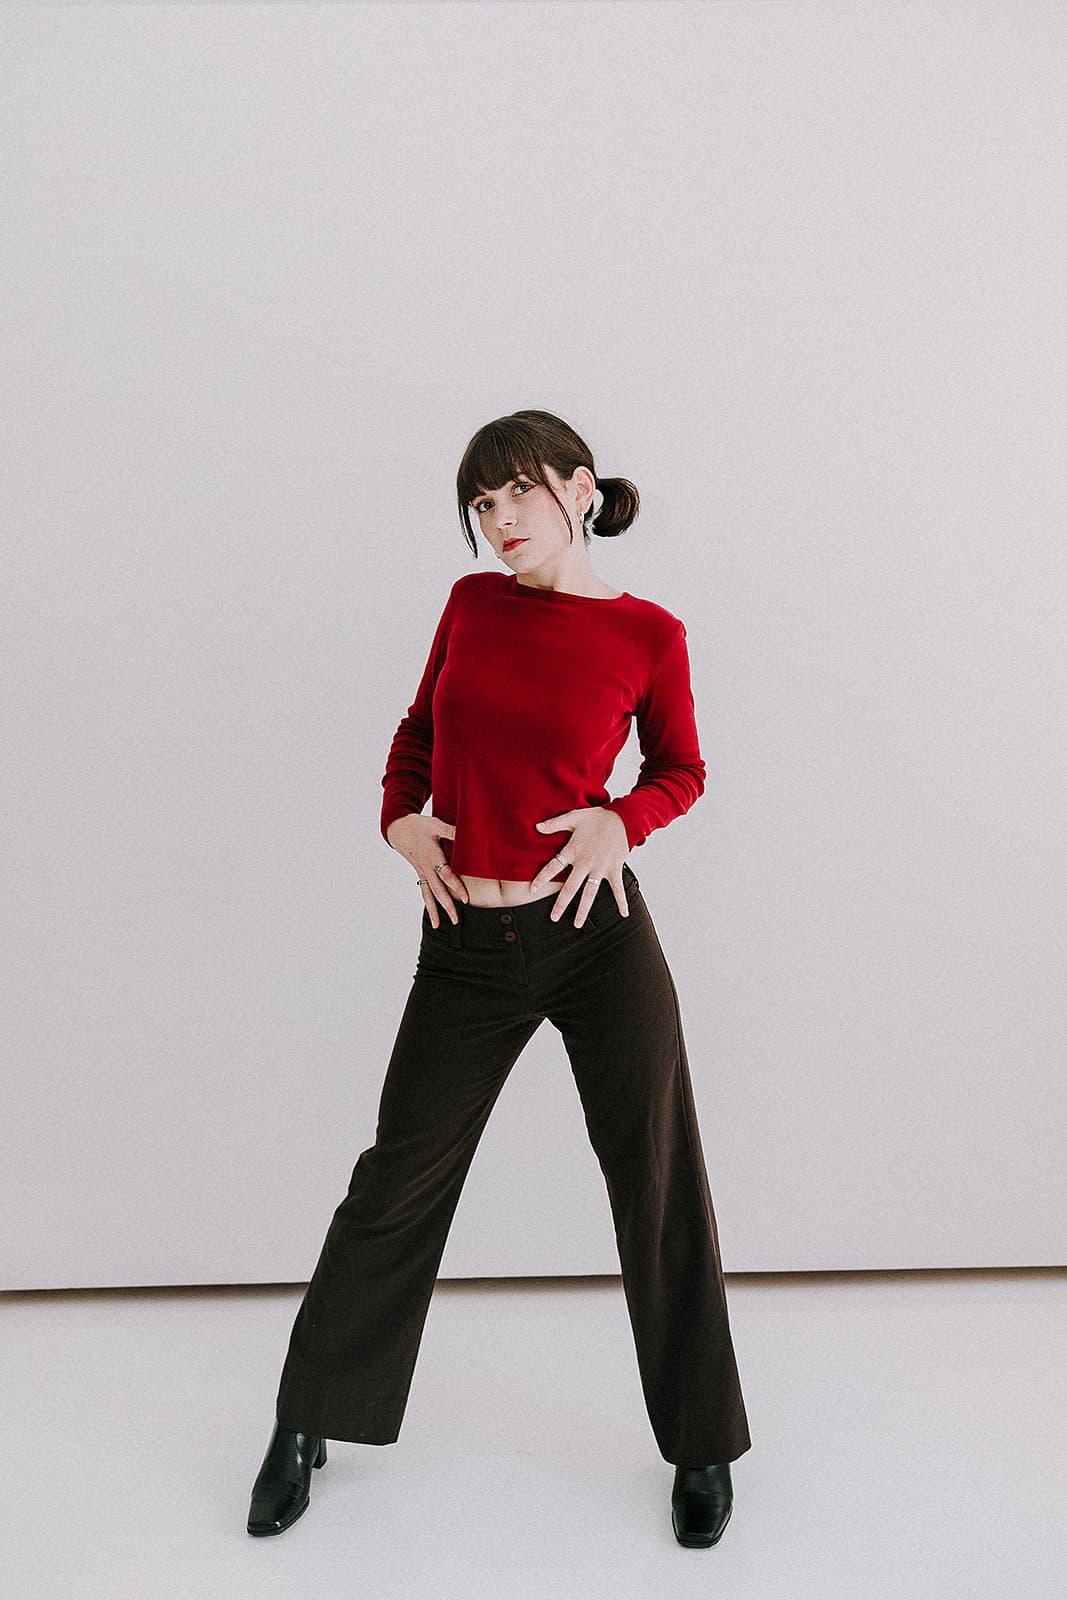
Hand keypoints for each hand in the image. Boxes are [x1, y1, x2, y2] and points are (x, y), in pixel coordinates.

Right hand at [386, 813, 468, 927]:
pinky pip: (424, 891)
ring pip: (428, 895)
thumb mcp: (436, 824)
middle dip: (447, 906)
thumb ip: (452, 831)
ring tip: (438, 926)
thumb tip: (469, 834)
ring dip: (434, 910)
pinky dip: (428, 904)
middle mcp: (426, 868)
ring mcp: (422, 872)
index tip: (466, 898)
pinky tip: (432, 915)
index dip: (456, 887)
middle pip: (437, 891)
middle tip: (456, 920)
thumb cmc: (419, 826)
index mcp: (432, 856)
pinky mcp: (420, 873)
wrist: (399, 829)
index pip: (446, 875)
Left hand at [530, 806, 629, 927]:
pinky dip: (622, 901)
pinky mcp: (614, 869)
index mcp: (574, 850)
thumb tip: (536, 827)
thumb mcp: (574, 816)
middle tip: (553, 917)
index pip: (553, 866)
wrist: (622, 818)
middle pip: (570, 887)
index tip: (531, 890)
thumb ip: (555, 823)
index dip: (542, 878)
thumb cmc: (597, 817)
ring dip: (583, 909)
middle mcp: (585, 862)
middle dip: (561, 903)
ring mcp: (600, 868)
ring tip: (577, 924)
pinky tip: (624, 914)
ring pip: (590, 893)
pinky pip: (618, 889)